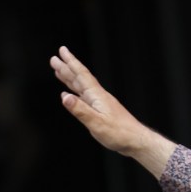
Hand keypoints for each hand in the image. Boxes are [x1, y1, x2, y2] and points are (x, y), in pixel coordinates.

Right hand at [49, 46, 175, 177]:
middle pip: (80, 78)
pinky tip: (69, 94)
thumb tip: (64, 97)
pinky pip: (84, 97)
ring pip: (81, 87)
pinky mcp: (102, 110)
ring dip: (69, 78)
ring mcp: (101, 103)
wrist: (136, 140)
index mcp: (97, 96)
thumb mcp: (97, 123)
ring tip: (59, 71)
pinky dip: (75, 93)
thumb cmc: (119, 134)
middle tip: (54, 59)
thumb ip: (81, 110)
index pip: (82, 75)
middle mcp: (98, 96)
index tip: (62, 51)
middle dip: (66, 68)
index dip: (71, 62)